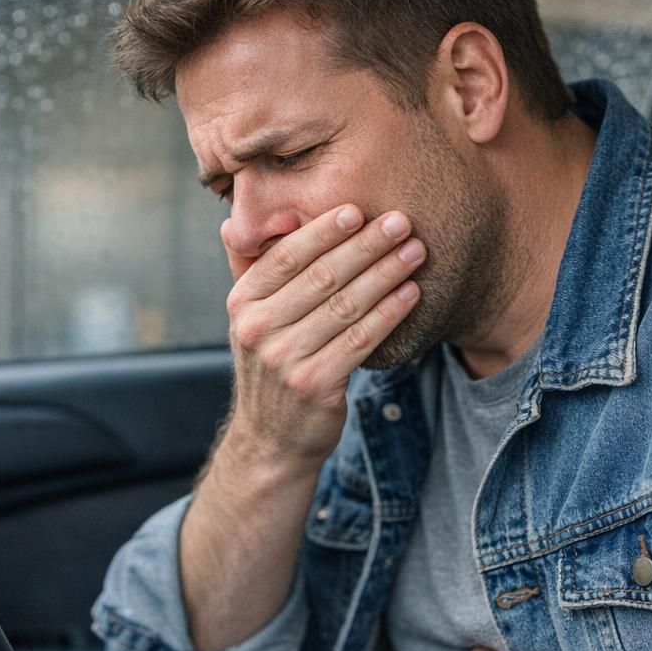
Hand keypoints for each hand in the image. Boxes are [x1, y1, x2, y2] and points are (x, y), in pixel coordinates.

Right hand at [222, 204, 424, 465]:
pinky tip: (411, 293)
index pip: (286, 256)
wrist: (271, 440)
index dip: (324, 231)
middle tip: (401, 222)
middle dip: (367, 245)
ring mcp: (284, 359)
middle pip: (322, 276)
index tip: (359, 210)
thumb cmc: (271, 367)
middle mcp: (257, 329)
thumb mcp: (250, 321)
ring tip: (414, 252)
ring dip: (386, 273)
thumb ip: (249, 272)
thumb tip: (236, 220)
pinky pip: (361, 339)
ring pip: (346, 305)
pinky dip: (389, 312)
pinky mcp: (315, 385)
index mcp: (242, 303)